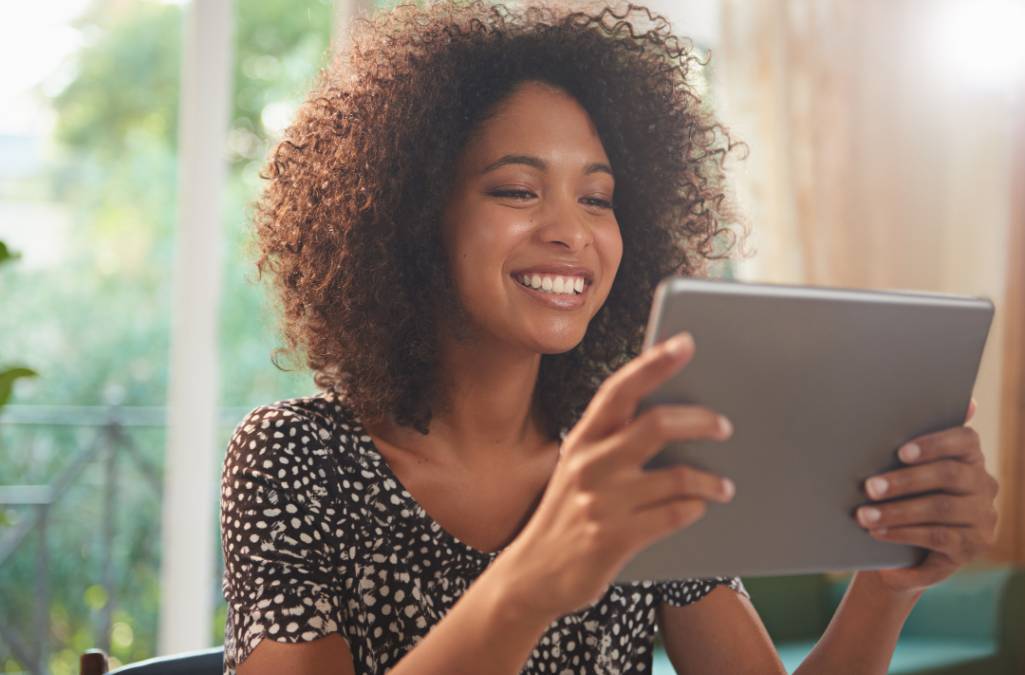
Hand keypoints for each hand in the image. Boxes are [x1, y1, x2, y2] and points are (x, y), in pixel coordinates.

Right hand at [494, 332, 735, 620]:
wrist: (533, 574)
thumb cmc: (567, 514)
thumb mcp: (578, 468)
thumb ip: (613, 441)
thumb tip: (675, 414)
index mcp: (582, 439)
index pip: (620, 390)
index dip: (654, 363)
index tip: (685, 343)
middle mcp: (588, 464)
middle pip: (657, 425)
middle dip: (700, 421)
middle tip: (724, 426)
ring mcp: (600, 502)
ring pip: (676, 476)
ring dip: (710, 480)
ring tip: (723, 485)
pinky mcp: (613, 538)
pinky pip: (673, 515)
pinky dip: (694, 509)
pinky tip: (700, 508)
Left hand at [856, 398, 998, 593]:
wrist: (914, 550)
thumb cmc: (908, 497)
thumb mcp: (910, 472)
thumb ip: (914, 446)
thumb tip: (928, 406)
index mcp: (970, 459)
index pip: (965, 440)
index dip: (935, 443)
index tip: (901, 452)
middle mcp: (984, 485)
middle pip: (948, 475)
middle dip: (904, 480)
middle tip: (869, 487)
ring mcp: (982, 517)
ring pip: (940, 508)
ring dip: (897, 511)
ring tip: (864, 515)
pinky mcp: (972, 545)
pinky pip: (938, 537)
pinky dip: (903, 533)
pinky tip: (878, 532)